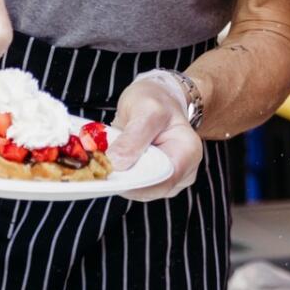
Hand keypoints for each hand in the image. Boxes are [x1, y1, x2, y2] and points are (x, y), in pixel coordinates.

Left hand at [108, 77, 203, 201]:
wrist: (155, 98)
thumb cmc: (156, 100)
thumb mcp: (146, 109)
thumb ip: (133, 137)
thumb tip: (115, 164)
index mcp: (188, 152)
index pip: (164, 179)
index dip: (136, 181)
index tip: (110, 172)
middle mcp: (183, 171)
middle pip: (151, 188)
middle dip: (125, 180)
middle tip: (100, 166)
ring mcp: (168, 178)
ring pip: (140, 190)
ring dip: (120, 179)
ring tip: (103, 162)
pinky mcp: (152, 179)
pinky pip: (134, 185)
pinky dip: (120, 177)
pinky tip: (108, 164)